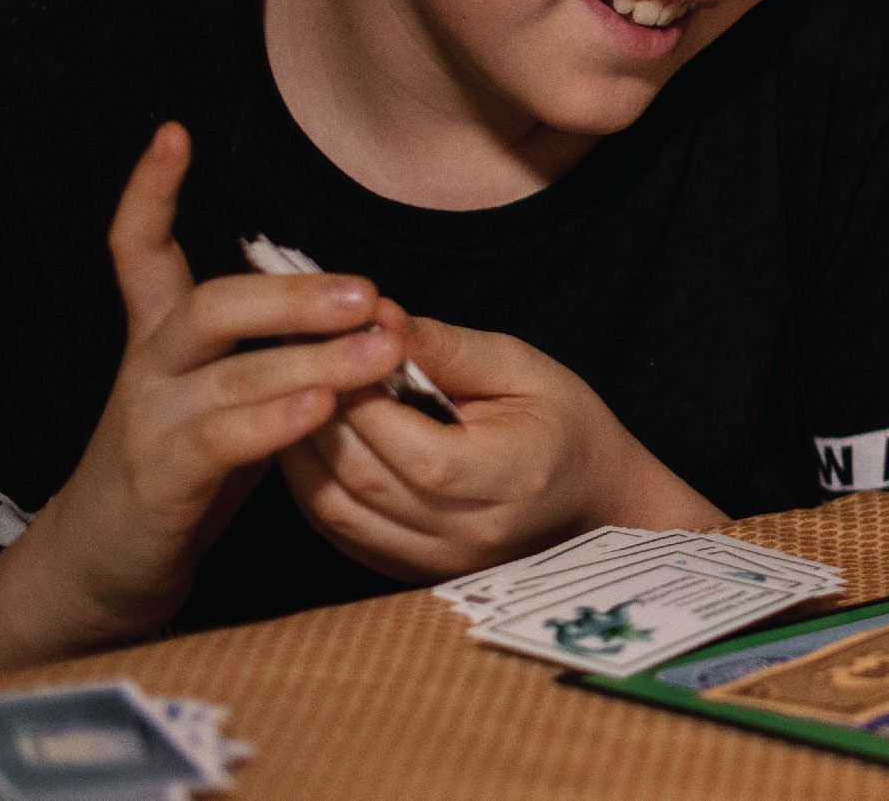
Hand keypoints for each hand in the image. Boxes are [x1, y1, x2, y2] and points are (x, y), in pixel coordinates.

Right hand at [15, 124, 401, 646]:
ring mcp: (148, 423)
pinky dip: (275, 421)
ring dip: (311, 356)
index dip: (150, 191)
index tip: (173, 132)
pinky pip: (221, 440)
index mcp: (160, 341)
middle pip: (212, 304)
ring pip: (230, 372)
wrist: (100, 571)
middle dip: (293, 293)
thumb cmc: (180, 473)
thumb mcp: (221, 400)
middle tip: (368, 290)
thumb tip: (359, 313)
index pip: (137, 250)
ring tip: (380, 347)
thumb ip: (269, 355)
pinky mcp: (157, 480)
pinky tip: (323, 407)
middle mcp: (149, 370)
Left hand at [279, 314, 718, 580]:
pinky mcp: (407, 571)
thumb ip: (447, 347)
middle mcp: (464, 533)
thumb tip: (376, 318)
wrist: (594, 501)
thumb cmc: (566, 425)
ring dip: (302, 448)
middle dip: (317, 411)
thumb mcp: (522, 367)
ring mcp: (432, 562)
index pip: (408, 441)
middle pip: (359, 476)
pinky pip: (336, 530)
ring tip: (294, 394)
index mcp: (506, 477)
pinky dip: (312, 482)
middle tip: (297, 358)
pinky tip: (310, 439)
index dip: (358, 390)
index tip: (330, 339)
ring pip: (333, 508)